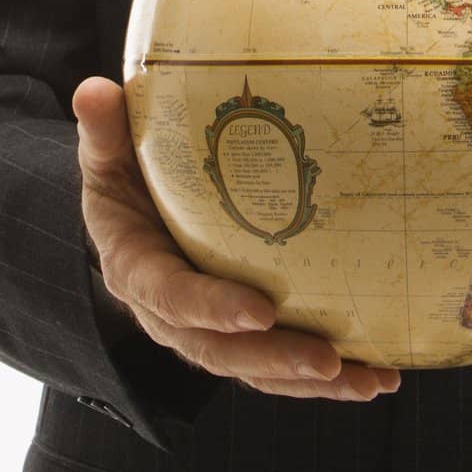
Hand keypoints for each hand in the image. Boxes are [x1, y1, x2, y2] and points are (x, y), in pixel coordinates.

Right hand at [73, 76, 400, 401]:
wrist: (125, 212)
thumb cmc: (119, 175)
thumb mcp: (105, 154)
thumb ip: (103, 130)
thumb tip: (93, 91)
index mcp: (136, 269)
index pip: (171, 297)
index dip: (213, 309)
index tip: (260, 312)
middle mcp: (170, 314)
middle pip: (221, 351)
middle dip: (275, 360)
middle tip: (328, 359)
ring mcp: (206, 329)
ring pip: (257, 369)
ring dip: (312, 379)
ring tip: (371, 380)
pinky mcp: (238, 333)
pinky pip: (278, 362)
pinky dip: (325, 374)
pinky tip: (378, 375)